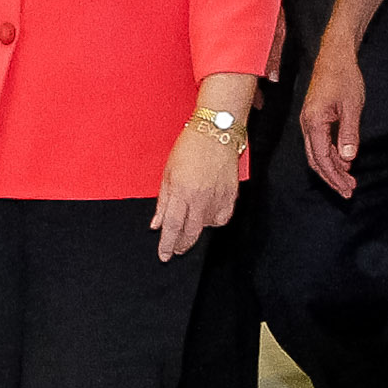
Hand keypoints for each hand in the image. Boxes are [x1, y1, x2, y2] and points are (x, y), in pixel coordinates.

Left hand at [153, 119, 239, 260]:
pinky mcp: (231, 195)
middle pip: (191, 232)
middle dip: (182, 245)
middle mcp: (200, 197)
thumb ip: (163, 202)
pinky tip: (207, 216)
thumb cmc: (189, 148)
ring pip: (207, 227)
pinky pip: (222, 218)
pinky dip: (214, 221)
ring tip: (190, 223)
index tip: (164, 256)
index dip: (167, 244)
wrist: (216, 132)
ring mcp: (218, 197)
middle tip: (176, 250)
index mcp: (181, 191)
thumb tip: (156, 224)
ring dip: (196, 230)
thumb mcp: (167, 174)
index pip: (172, 226)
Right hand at [299, 41, 365, 197]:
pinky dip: (330, 155)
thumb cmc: (343, 76)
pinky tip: (343, 160)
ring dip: (331, 168)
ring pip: (316, 153)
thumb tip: (348, 157)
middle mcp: (307, 124)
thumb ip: (348, 133)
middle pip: (316, 160)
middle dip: (331, 177)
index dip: (335, 176)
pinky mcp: (313, 118)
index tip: (347, 187)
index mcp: (314, 122)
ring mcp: (308, 121)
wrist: (334, 56)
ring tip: (347, 179)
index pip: (323, 158)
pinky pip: (318, 143)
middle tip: (347, 190)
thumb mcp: (352, 106)